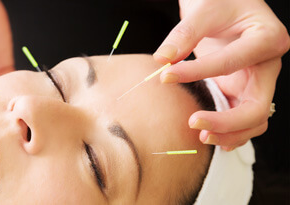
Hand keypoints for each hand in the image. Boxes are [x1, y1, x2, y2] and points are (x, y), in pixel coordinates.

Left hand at [153, 0, 289, 150]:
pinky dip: (230, 132)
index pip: (230, 63)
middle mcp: (268, 65)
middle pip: (257, 107)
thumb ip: (184, 34)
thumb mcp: (204, 10)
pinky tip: (210, 137)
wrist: (227, 5)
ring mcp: (258, 81)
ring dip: (230, 134)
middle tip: (193, 122)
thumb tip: (163, 59)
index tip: (166, 76)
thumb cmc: (221, 1)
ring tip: (201, 136)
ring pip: (255, 120)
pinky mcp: (243, 90)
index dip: (197, 72)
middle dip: (225, 121)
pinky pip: (244, 119)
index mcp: (267, 39)